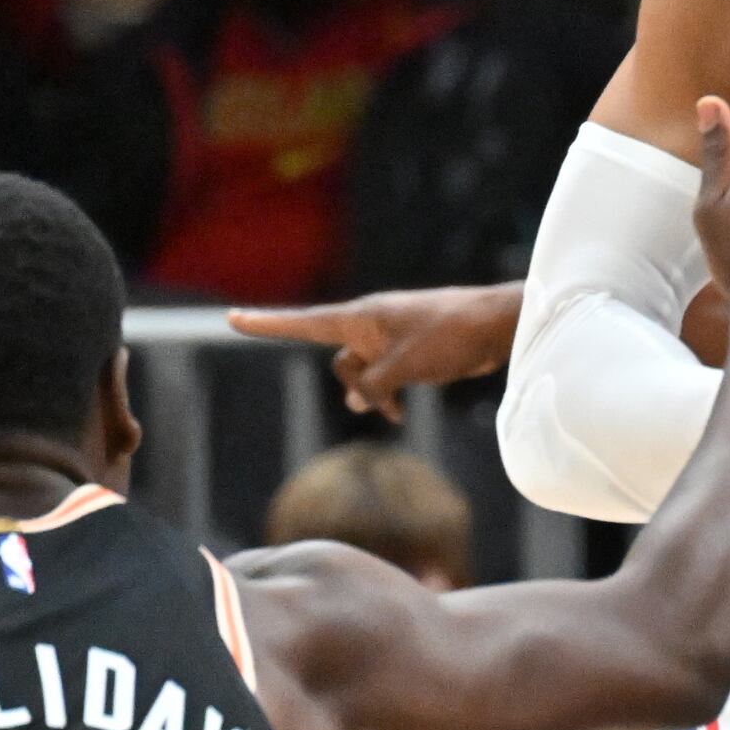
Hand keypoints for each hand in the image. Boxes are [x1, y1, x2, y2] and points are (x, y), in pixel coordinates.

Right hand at [226, 284, 523, 420]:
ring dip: (375, 395)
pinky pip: (383, 377)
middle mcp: (369, 325)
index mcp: (361, 317)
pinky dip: (387, 394)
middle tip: (387, 400)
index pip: (303, 322)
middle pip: (340, 363)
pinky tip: (399, 413)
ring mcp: (388, 338)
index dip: (267, 324)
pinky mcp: (407, 352)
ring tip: (396, 409)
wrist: (496, 327)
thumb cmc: (450, 336)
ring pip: (362, 375)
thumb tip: (355, 402)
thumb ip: (373, 385)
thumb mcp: (405, 366)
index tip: (232, 318)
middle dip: (356, 386)